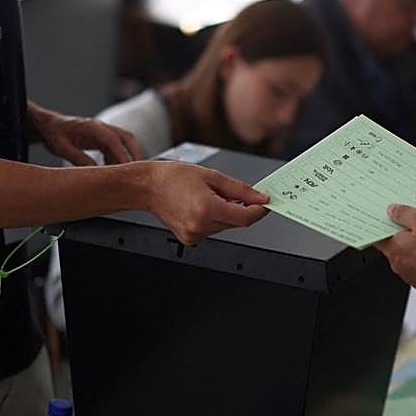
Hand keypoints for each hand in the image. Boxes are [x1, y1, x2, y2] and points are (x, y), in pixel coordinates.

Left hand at [30, 104, 144, 165]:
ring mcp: (104, 131)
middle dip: (136, 153)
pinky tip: (112, 170)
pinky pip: (117, 148)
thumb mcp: (62, 148)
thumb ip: (79, 159)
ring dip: (129, 157)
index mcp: (91, 127)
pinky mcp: (103, 138)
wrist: (49, 125)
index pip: (113, 140)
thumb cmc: (54, 134)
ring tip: (126, 174)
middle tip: (140, 171)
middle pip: (127, 138)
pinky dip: (119, 159)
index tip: (127, 169)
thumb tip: (95, 172)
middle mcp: (101, 127)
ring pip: (125, 143)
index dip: (122, 154)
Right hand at [144, 162, 269, 244]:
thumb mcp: (212, 176)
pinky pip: (213, 229)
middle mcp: (200, 226)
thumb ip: (240, 189)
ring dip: (228, 213)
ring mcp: (194, 235)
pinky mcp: (190, 239)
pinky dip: (215, 218)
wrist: (149, 187)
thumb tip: (260, 197)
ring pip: (226, 226)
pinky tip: (202, 206)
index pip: (245, 218)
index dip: (259, 210)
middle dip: (243, 209)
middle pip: (237, 223)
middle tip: (241, 194)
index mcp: (206, 209)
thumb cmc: (174, 177)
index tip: (267, 203)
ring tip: (211, 196)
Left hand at [376, 204, 415, 292]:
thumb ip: (404, 213)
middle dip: (404, 234)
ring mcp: (409, 275)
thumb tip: (393, 210)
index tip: (388, 217)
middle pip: (394, 245)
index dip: (382, 225)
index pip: (378, 236)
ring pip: (408, 256)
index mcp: (394, 248)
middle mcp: (397, 264)